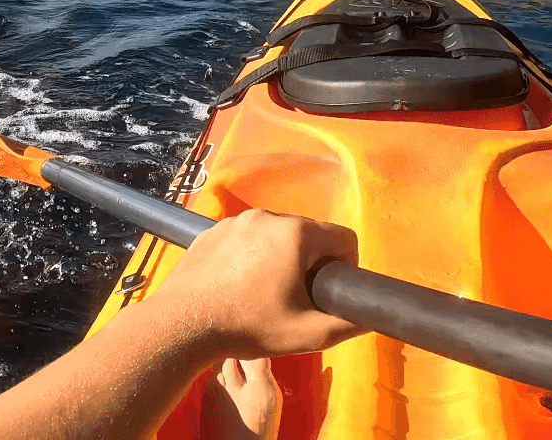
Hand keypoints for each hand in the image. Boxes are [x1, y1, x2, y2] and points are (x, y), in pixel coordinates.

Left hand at [149, 209, 359, 358]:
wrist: (183, 322)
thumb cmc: (247, 326)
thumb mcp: (306, 334)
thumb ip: (346, 325)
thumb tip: (368, 317)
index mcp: (296, 234)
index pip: (344, 238)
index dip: (346, 265)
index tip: (329, 291)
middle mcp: (268, 216)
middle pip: (309, 235)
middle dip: (310, 263)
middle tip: (295, 297)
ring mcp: (236, 220)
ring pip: (275, 235)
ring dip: (279, 258)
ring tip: (263, 293)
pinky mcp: (213, 229)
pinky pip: (246, 237)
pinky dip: (250, 256)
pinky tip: (237, 285)